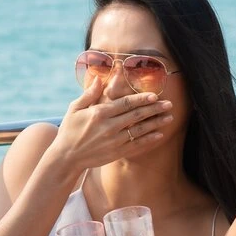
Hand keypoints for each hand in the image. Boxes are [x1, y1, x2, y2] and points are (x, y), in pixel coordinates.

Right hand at [48, 78, 173, 172]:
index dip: (140, 99)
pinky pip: (136, 145)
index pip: (124, 103)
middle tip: (169, 104)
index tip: (154, 95)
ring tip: (169, 117)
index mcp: (99, 113)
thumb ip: (89, 94)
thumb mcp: (74, 109)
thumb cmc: (69, 130)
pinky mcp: (116, 153)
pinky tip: (159, 134)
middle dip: (154, 109)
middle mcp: (108, 127)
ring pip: (139, 130)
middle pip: (136, 116)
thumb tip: (98, 78)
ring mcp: (114, 141)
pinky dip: (149, 140)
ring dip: (156, 123)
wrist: (66, 157)